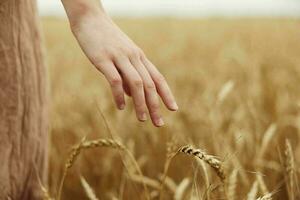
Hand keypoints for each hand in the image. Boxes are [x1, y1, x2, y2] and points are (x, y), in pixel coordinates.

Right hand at [70, 12, 177, 126]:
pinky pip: (115, 80)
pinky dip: (119, 95)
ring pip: (136, 83)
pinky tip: (120, 107)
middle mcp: (134, 57)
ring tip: (142, 119)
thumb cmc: (106, 40)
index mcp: (139, 57)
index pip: (157, 78)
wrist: (89, 19)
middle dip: (156, 105)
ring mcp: (119, 57)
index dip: (166, 94)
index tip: (173, 109)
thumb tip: (133, 96)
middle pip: (150, 84)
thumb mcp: (122, 57)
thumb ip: (128, 76)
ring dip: (141, 103)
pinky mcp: (103, 59)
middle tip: (159, 123)